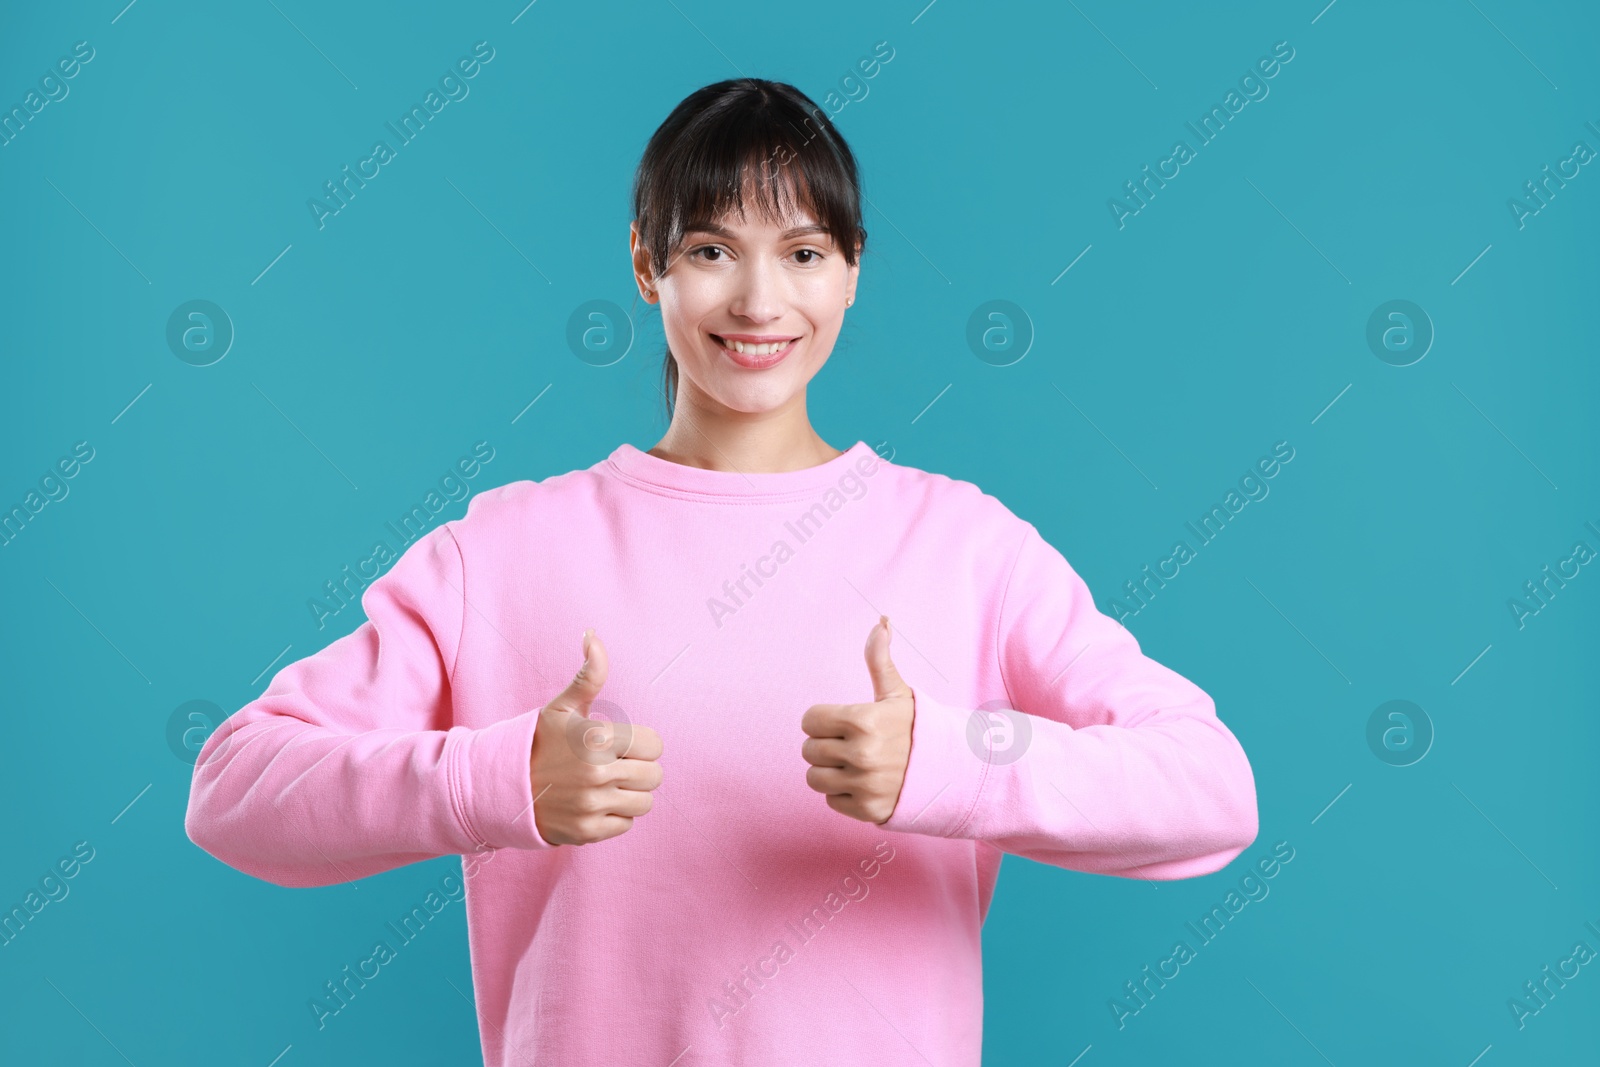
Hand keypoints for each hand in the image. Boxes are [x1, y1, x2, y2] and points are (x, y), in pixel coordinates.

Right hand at [528, 629, 663, 845]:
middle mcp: (598, 774)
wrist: (501, 787)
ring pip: (644, 803)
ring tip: (606, 785)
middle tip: (614, 766)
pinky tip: (593, 803)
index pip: (654, 745)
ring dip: (630, 794)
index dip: (641, 744)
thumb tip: (592, 635)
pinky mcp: (587, 832)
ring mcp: (592, 805)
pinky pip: (626, 824)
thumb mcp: (562, 707)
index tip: (621, 745)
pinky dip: (614, 816)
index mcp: (598, 739)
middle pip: (654, 776)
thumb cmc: (538, 742)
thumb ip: (588, 674)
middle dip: (638, 769)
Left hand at [800, 615, 914, 823]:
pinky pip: (830, 801)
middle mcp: (861, 755)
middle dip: (826, 745)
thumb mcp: (898, 693)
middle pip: (809, 750)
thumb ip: (880, 660)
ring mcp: (864, 785)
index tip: (842, 723)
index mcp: (862, 720)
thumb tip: (881, 622)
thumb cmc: (916, 727)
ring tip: (855, 764)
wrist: (950, 771)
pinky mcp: (867, 810)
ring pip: (814, 778)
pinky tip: (865, 783)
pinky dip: (843, 794)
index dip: (822, 720)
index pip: (808, 721)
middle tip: (852, 744)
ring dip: (830, 771)